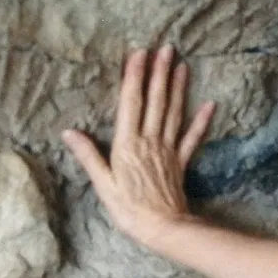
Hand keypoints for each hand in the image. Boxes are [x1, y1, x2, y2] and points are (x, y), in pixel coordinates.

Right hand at [62, 46, 216, 251]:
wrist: (164, 229)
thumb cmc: (129, 210)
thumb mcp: (103, 185)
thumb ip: (88, 156)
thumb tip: (69, 131)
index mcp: (127, 144)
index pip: (131, 103)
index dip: (134, 77)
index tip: (138, 53)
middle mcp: (149, 141)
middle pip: (155, 101)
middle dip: (159, 73)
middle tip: (166, 47)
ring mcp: (167, 150)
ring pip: (173, 113)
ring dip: (178, 88)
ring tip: (182, 65)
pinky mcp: (180, 163)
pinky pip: (192, 138)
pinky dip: (201, 121)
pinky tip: (209, 104)